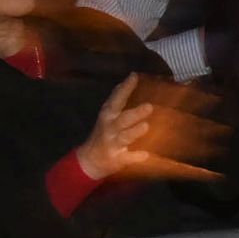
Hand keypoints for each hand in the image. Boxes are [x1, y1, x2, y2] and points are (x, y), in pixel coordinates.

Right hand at [79, 76, 219, 184]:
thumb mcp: (107, 115)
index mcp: (108, 115)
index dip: (125, 88)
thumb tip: (132, 78)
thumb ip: (118, 100)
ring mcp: (113, 144)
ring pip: (124, 137)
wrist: (89, 161)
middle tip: (149, 106)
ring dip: (134, 132)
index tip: (134, 77)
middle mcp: (109, 128)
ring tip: (146, 126)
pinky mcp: (117, 159)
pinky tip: (146, 155)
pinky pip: (128, 158)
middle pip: (122, 119)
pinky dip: (136, 156)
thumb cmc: (104, 133)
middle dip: (135, 113)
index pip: (116, 99)